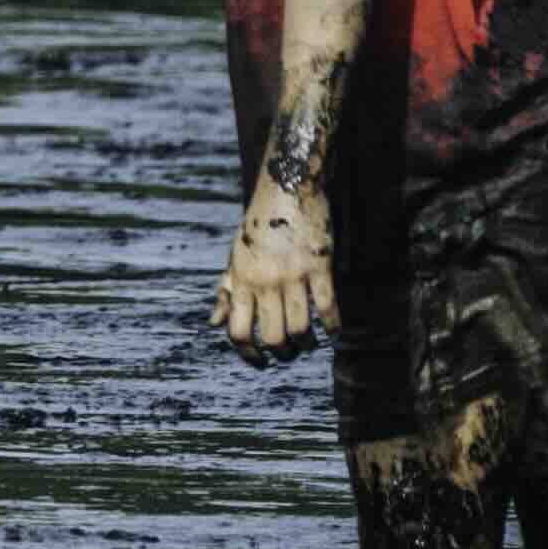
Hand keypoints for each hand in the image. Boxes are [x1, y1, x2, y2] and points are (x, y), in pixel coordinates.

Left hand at [214, 183, 335, 363]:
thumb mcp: (235, 255)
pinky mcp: (319, 265)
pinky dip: (333, 327)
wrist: (288, 187)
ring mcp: (293, 274)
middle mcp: (265, 280)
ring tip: (309, 344)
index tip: (259, 361)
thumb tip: (214, 324)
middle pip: (272, 337)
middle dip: (281, 354)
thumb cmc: (259, 224)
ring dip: (306, 345)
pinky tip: (333, 333)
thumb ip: (226, 291)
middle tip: (288, 353)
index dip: (247, 354)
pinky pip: (328, 307)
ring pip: (300, 328)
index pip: (238, 331)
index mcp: (242, 279)